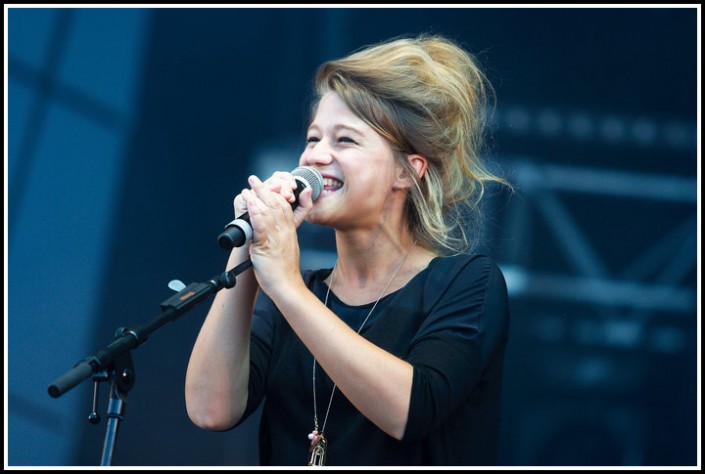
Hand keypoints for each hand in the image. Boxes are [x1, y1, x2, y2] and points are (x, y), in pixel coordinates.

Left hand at [240, 173, 312, 293]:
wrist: (287, 287)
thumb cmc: (284, 271)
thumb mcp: (287, 248)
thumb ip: (282, 234)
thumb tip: (273, 226)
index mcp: (289, 231)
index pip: (284, 206)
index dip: (275, 193)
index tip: (267, 184)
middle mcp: (285, 231)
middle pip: (277, 204)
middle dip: (265, 189)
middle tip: (254, 180)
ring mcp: (277, 238)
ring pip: (270, 211)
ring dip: (258, 197)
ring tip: (248, 189)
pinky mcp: (268, 245)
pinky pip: (262, 225)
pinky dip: (256, 212)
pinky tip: (251, 204)